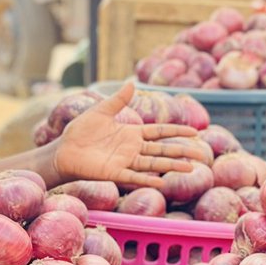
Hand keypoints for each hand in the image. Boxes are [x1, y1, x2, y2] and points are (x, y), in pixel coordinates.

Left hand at [50, 81, 207, 187]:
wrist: (63, 151)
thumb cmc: (80, 132)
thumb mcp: (101, 112)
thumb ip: (118, 100)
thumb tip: (132, 82)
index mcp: (131, 133)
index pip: (160, 132)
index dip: (177, 131)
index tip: (195, 132)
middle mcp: (132, 149)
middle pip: (163, 150)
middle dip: (182, 151)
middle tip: (202, 154)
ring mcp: (125, 162)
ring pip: (154, 164)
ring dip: (171, 166)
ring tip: (191, 168)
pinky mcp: (114, 173)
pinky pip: (134, 177)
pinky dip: (147, 180)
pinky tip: (162, 182)